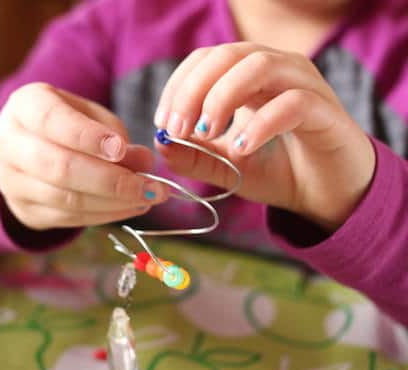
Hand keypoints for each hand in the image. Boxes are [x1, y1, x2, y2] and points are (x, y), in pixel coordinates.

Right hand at [0, 83, 167, 230]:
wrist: (25, 150)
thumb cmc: (64, 124)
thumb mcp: (87, 113)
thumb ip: (114, 133)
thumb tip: (144, 163)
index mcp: (23, 107)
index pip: (52, 121)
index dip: (88, 137)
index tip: (122, 150)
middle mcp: (9, 144)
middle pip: (60, 168)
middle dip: (112, 180)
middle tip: (151, 186)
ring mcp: (12, 182)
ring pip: (66, 199)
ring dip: (114, 202)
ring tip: (148, 198)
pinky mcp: (25, 210)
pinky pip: (68, 218)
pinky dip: (105, 215)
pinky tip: (130, 207)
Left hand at [154, 42, 374, 231]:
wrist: (328, 195)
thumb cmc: (279, 171)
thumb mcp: (228, 166)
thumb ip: (196, 157)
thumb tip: (161, 145)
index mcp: (249, 76)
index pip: (206, 59)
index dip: (179, 85)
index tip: (162, 122)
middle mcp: (277, 69)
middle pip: (226, 54)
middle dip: (193, 90)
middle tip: (177, 128)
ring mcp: (304, 85)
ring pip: (258, 65)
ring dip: (221, 97)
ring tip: (205, 133)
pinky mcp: (325, 111)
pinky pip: (293, 102)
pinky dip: (262, 123)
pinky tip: (243, 149)